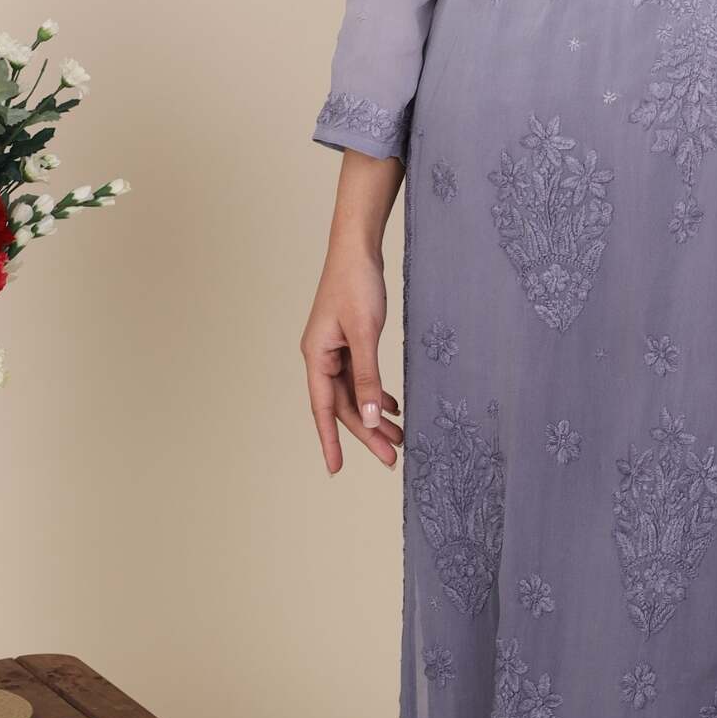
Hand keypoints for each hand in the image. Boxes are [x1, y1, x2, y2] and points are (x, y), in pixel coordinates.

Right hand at [302, 240, 402, 472]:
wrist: (357, 249)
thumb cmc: (356, 285)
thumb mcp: (365, 334)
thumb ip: (368, 377)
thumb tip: (369, 417)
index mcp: (317, 357)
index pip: (324, 408)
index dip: (330, 440)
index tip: (336, 468)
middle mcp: (321, 357)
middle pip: (344, 405)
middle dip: (367, 433)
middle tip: (391, 457)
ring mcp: (335, 350)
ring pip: (355, 393)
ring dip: (374, 415)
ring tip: (399, 437)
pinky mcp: (349, 342)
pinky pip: (361, 377)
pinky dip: (376, 393)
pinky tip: (392, 407)